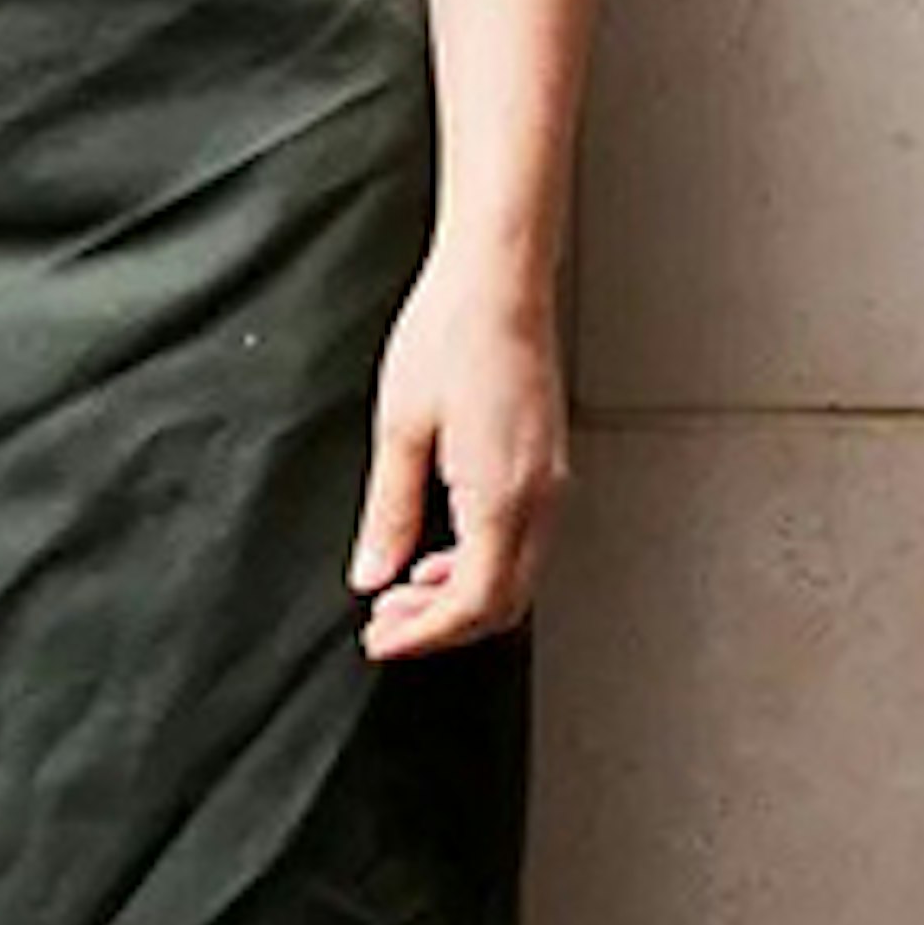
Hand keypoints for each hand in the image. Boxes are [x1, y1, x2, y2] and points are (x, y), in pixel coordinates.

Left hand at [349, 249, 568, 662]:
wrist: (498, 282)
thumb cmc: (447, 337)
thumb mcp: (399, 427)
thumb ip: (389, 511)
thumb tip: (371, 574)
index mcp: (503, 497)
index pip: (472, 604)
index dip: (424, 635)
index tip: (378, 642)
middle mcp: (542, 501)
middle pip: (502, 604)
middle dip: (441, 626)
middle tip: (382, 623)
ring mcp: (552, 486)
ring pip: (517, 577)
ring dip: (460, 597)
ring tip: (400, 591)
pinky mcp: (548, 468)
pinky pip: (522, 543)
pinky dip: (480, 563)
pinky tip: (437, 550)